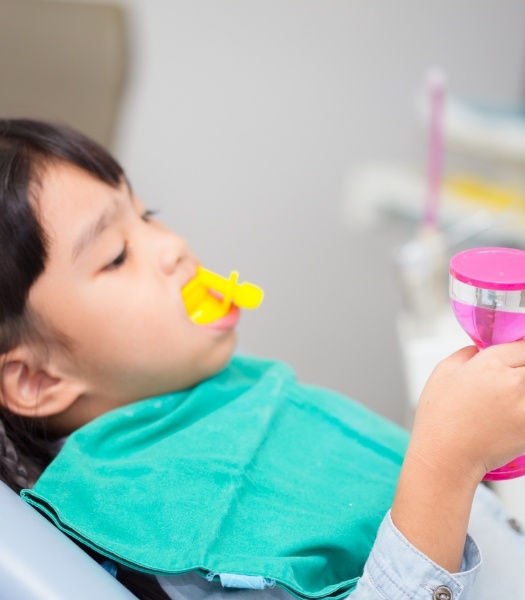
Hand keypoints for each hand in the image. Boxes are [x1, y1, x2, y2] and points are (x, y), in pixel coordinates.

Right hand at [411, 341, 524, 483]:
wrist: (446, 458)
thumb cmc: (439, 418)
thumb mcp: (442, 372)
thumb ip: (466, 353)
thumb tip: (481, 349)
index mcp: (490, 364)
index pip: (523, 345)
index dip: (520, 352)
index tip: (516, 359)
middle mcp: (512, 382)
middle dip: (522, 370)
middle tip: (511, 384)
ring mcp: (524, 407)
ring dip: (522, 392)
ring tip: (508, 401)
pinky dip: (523, 413)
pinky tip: (510, 418)